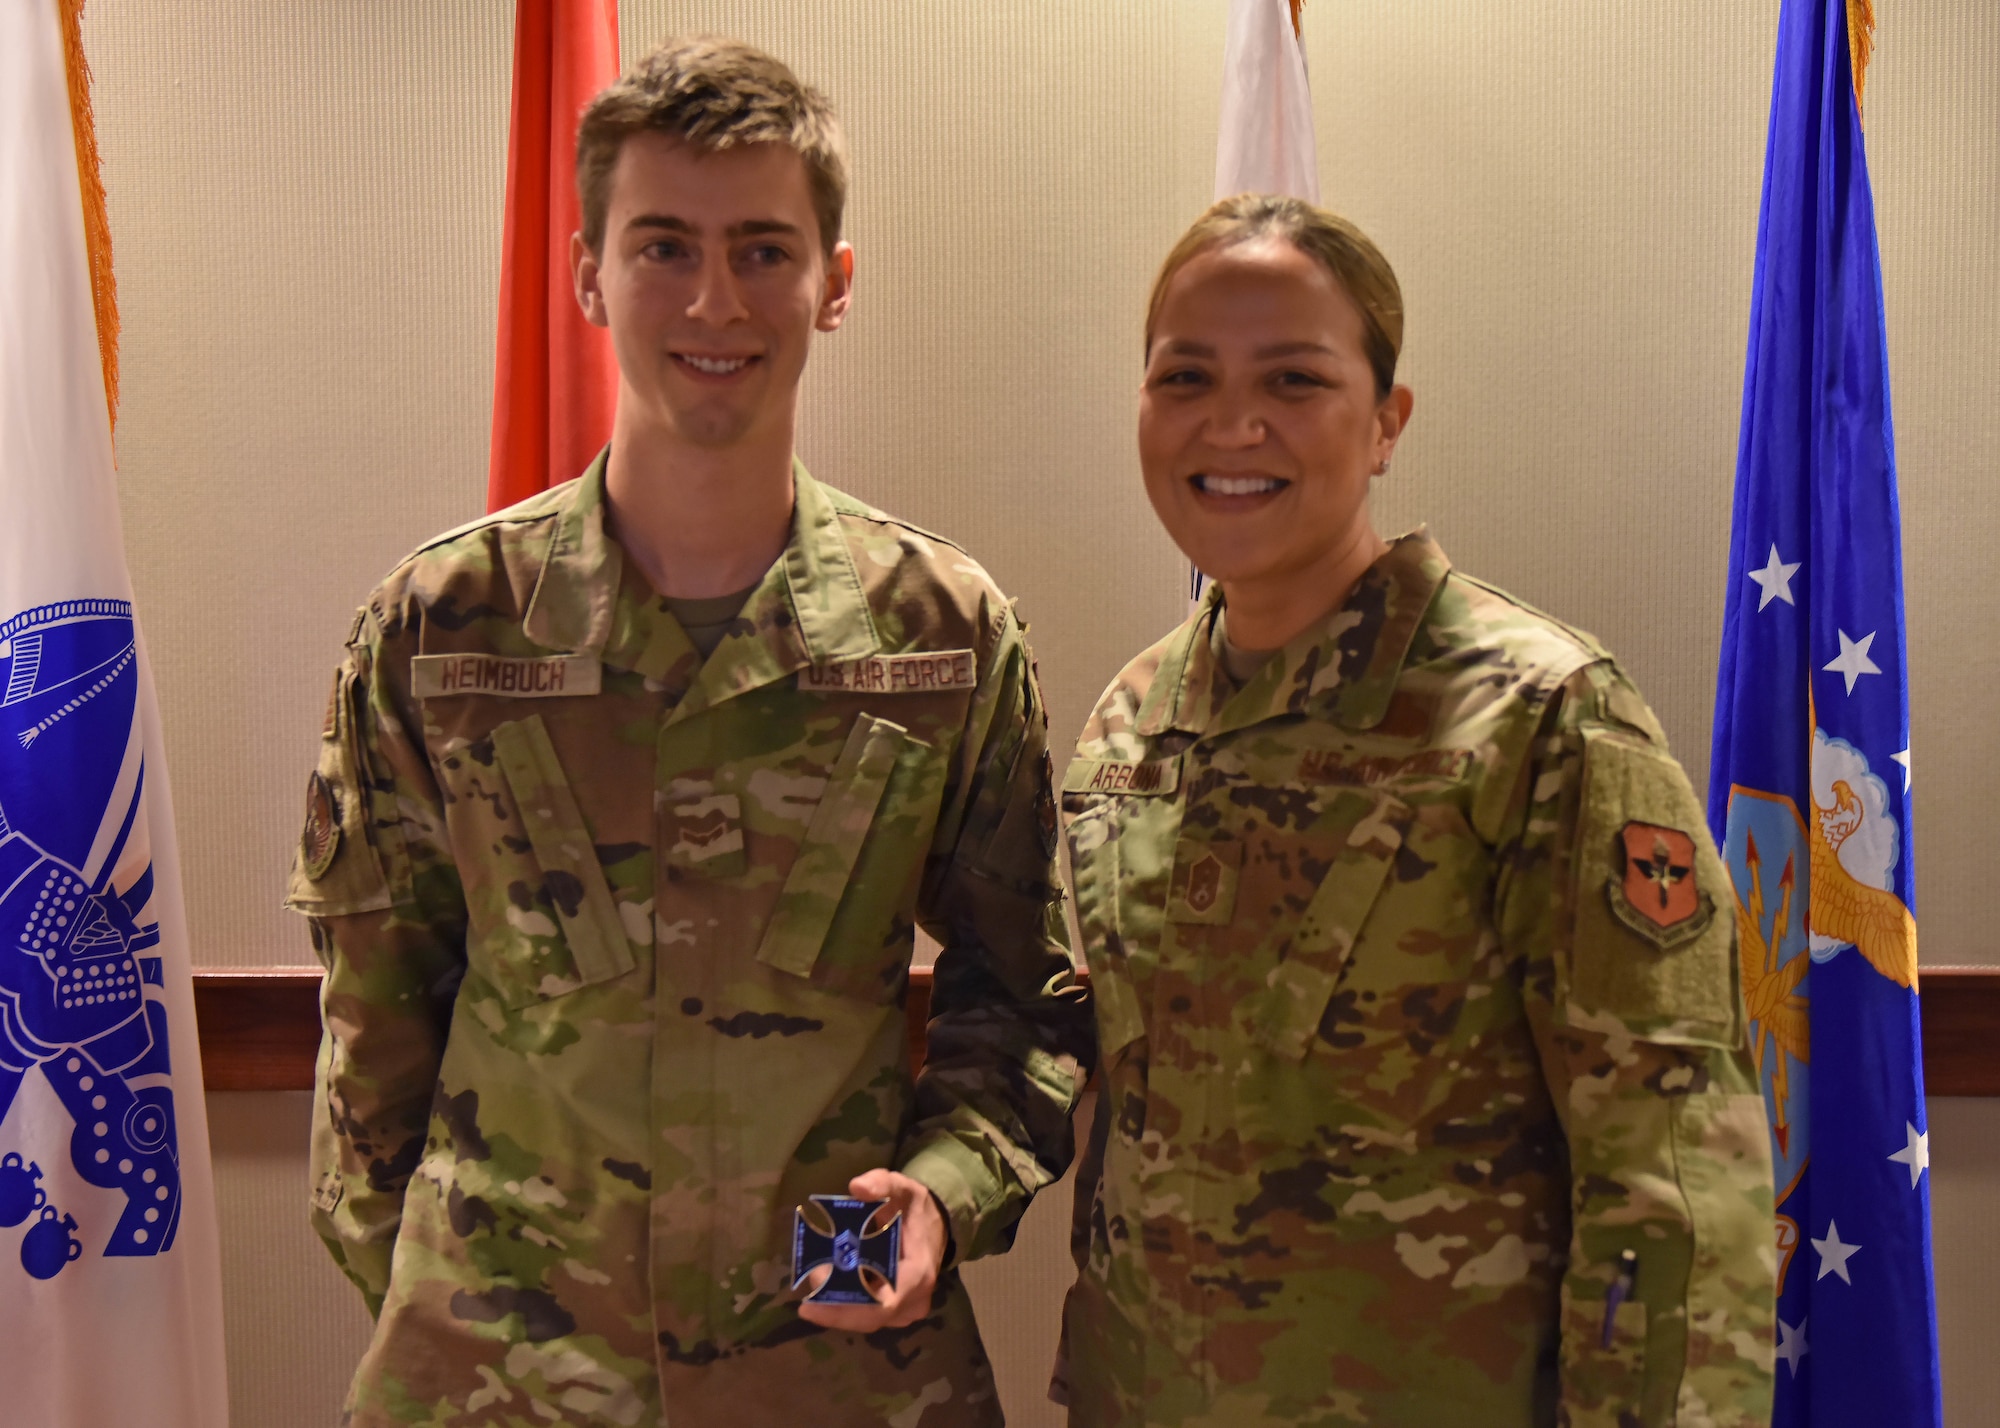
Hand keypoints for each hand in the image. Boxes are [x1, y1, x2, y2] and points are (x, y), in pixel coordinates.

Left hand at [795, 1168, 946, 1331]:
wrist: (937, 1224)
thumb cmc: (916, 1208)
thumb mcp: (901, 1187)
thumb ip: (881, 1183)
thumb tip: (856, 1187)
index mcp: (918, 1275)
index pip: (880, 1307)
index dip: (843, 1313)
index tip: (808, 1308)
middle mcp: (915, 1300)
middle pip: (866, 1317)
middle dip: (832, 1303)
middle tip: (811, 1274)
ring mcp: (907, 1310)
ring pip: (864, 1318)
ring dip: (837, 1301)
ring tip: (820, 1270)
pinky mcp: (898, 1312)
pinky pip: (867, 1313)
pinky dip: (846, 1300)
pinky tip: (832, 1278)